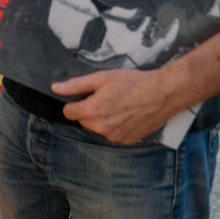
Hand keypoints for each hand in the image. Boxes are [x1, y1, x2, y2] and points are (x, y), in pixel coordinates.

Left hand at [52, 68, 173, 143]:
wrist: (164, 93)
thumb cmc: (133, 83)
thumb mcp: (102, 78)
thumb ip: (76, 85)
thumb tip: (55, 88)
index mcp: (93, 111)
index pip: (69, 112)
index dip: (74, 103)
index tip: (86, 96)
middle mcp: (102, 127)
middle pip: (83, 120)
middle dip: (89, 110)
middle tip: (107, 97)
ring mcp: (115, 136)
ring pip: (97, 127)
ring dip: (102, 118)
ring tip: (119, 104)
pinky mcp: (126, 140)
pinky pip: (112, 133)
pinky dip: (115, 125)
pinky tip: (127, 114)